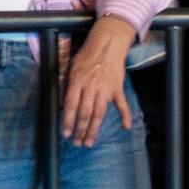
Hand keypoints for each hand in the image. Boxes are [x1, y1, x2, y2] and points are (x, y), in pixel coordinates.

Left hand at [59, 17, 138, 145]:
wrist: (106, 45)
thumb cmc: (86, 57)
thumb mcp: (71, 68)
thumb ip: (67, 86)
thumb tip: (63, 105)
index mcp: (76, 81)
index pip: (70, 105)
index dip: (67, 121)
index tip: (65, 134)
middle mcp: (90, 86)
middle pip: (84, 113)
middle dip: (79, 130)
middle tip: (77, 143)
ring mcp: (105, 88)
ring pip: (99, 113)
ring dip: (94, 129)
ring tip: (89, 142)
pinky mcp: (117, 88)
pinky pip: (121, 103)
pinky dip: (125, 115)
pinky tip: (126, 126)